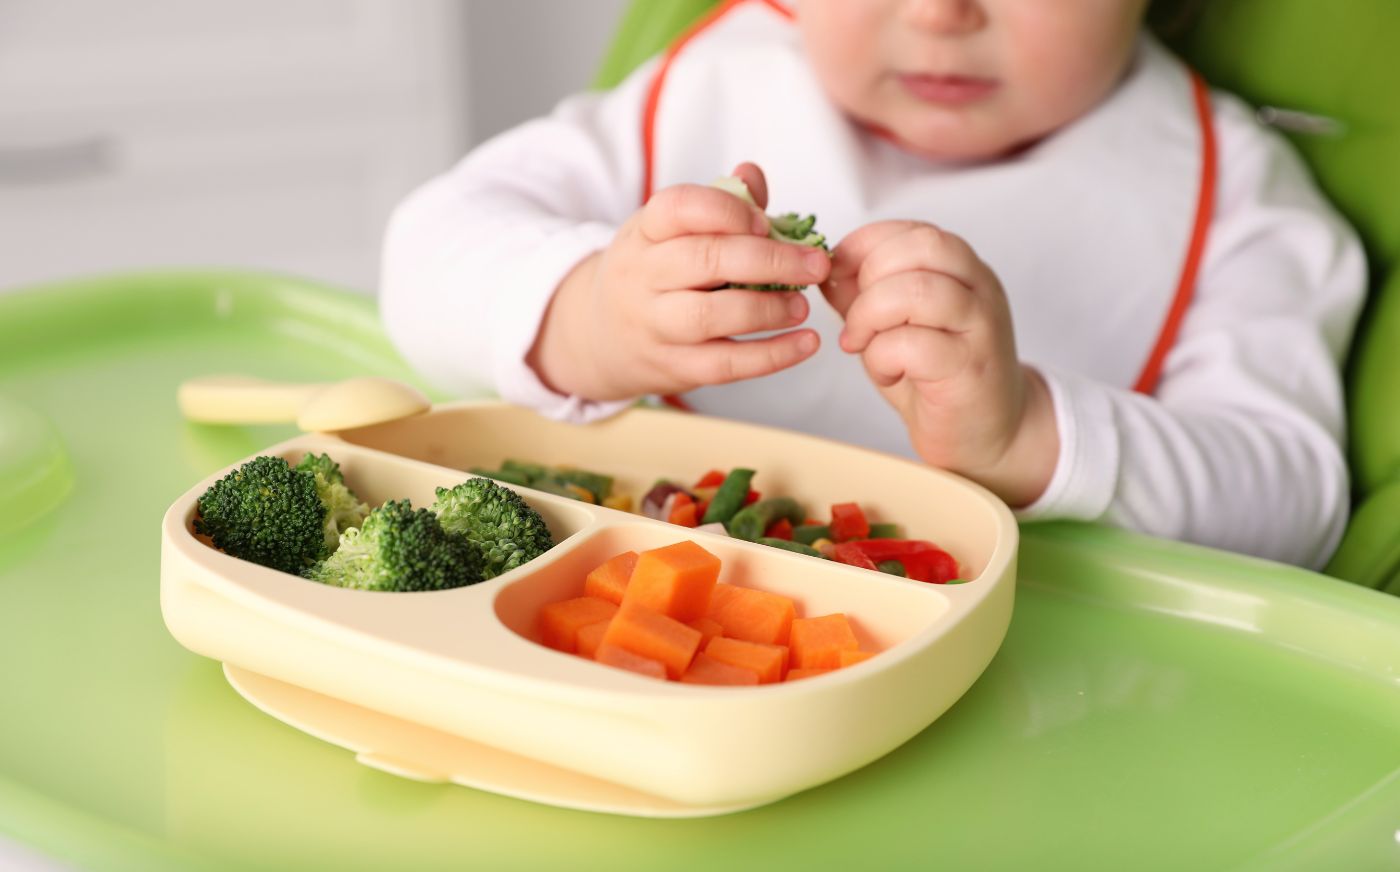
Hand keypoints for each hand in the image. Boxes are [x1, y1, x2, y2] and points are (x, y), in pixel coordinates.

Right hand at [528, 163, 830, 400]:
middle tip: (815, 266)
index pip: (678, 207)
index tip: (767, 223)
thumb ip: (718, 203)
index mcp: (645, 232)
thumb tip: (752, 174)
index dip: (728, 211)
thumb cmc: (655, 272)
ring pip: (710, 316)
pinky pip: (724, 364)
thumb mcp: (671, 232)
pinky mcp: (672, 367)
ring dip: (766, 310)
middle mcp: (642, 276)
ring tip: (802, 306)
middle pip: (704, 260)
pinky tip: (805, 343)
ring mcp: (653, 324)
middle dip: (769, 261)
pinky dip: (771, 356)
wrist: (601, 336)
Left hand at [822, 221, 1057, 506]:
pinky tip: (887, 372)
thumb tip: (826, 269)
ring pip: (918, 291)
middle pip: (921, 247)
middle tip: (855, 316)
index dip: (866, 245)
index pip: (913, 230)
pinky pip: (914, 345)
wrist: (983, 432)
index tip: (838, 274)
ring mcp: (980, 326)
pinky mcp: (970, 368)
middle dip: (869, 276)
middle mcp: (979, 287)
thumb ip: (864, 292)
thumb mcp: (893, 323)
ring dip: (871, 316)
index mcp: (961, 268)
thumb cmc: (936, 376)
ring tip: (862, 343)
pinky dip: (883, 357)